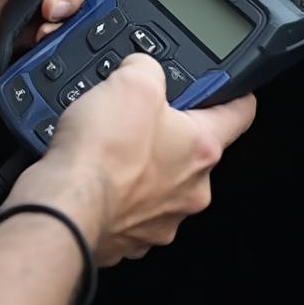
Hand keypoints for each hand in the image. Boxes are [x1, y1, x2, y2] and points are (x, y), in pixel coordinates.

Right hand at [8, 54, 256, 265]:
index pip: (240, 113)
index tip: (232, 89)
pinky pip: (125, 206)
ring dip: (137, 164)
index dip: (235, 93)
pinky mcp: (127, 237)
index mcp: (202, 149)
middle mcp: (189, 190)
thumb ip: (147, 67)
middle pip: (190, 149)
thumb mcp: (131, 80)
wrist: (63, 205)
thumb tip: (140, 69)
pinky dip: (112, 191)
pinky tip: (92, 174)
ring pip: (156, 181)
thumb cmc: (102, 153)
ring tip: (106, 146)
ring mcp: (159, 219)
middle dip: (165, 131)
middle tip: (135, 115)